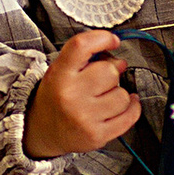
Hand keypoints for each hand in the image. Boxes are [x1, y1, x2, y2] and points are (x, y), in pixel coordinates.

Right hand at [24, 31, 140, 158]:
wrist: (41, 131)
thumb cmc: (55, 98)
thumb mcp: (60, 71)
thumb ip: (85, 59)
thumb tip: (120, 60)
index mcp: (59, 75)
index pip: (82, 45)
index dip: (103, 38)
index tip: (113, 41)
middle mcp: (71, 96)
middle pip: (110, 71)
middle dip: (111, 72)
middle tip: (103, 79)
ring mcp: (85, 118)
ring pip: (123, 95)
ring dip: (119, 94)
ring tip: (106, 97)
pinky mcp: (97, 135)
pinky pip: (129, 116)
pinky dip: (132, 108)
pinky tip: (125, 105)